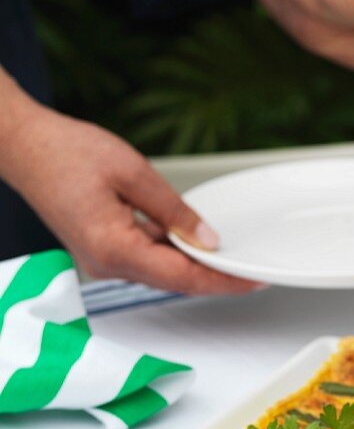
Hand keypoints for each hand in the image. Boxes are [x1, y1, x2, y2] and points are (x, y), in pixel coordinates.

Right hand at [0, 94, 257, 295]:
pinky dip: (173, 254)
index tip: (253, 281)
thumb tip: (207, 238)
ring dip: (195, 266)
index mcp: (114, 248)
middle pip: (175, 281)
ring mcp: (102, 262)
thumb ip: (174, 210)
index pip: (183, 277)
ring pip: (162, 273)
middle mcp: (107, 264)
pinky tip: (193, 243)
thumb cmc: (65, 153)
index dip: (223, 281)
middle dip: (215, 277)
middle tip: (252, 270)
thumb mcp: (133, 172)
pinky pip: (146, 260)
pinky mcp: (102, 252)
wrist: (24, 147)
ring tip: (230, 257)